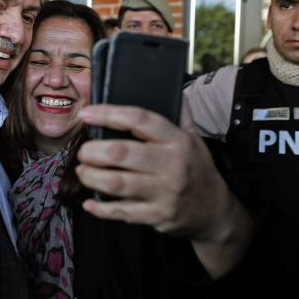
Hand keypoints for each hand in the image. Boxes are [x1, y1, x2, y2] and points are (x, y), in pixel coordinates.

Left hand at [75, 102, 252, 276]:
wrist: (215, 210)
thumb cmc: (196, 168)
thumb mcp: (194, 137)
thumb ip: (180, 112)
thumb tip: (171, 82)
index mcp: (177, 140)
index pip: (139, 120)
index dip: (108, 114)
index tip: (86, 113)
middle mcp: (172, 165)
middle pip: (121, 152)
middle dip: (93, 151)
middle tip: (83, 151)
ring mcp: (165, 193)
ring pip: (117, 183)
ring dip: (92, 176)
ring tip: (82, 171)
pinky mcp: (158, 216)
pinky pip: (122, 212)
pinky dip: (101, 209)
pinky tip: (90, 202)